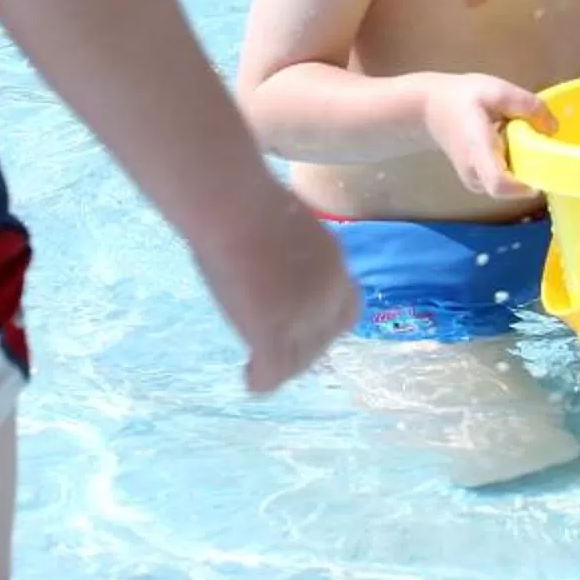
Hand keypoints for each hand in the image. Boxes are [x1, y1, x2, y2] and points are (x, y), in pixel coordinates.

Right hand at [189, 184, 360, 394]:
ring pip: (301, 361)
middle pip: (325, 339)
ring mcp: (303, 316)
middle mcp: (329, 294)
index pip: (345, 310)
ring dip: (283, 366)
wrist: (235, 207)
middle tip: (277, 349)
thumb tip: (276, 258)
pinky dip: (261, 379)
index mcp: (335, 262)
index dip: (325, 322)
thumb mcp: (287, 222)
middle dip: (304, 347)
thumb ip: (292, 250)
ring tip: (261, 366)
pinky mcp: (273, 332)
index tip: (301, 324)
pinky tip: (249, 377)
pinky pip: (273, 372)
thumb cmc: (248, 199)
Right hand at [420, 74, 551, 200]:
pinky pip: (503, 183)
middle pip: (509, 190)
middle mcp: (475, 173)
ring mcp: (474, 181)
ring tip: (522, 142)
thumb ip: (528, 106)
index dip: (524, 185)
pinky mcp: (477, 181)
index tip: (543, 169)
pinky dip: (513, 168)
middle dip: (530, 174)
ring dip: (522, 170)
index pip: (499, 184)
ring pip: (508, 188)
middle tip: (541, 149)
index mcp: (478, 149)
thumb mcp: (498, 91)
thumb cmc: (463, 97)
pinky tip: (511, 146)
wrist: (430, 108)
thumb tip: (553, 129)